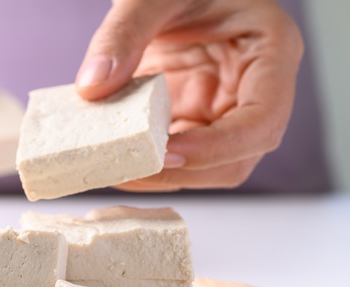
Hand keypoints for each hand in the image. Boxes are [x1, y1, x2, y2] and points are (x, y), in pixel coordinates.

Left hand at [75, 0, 302, 190]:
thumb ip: (122, 33)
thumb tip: (92, 87)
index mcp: (270, 53)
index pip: (262, 121)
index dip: (218, 147)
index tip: (168, 153)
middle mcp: (254, 91)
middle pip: (236, 158)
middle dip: (182, 171)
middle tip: (125, 170)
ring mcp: (224, 110)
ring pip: (205, 168)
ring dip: (159, 176)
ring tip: (110, 168)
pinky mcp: (194, 119)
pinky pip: (175, 157)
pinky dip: (145, 164)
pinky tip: (111, 158)